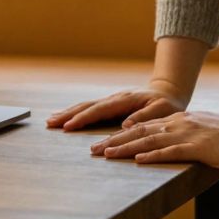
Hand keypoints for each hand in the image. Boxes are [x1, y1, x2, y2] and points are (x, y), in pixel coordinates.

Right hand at [46, 81, 187, 131]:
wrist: (168, 92)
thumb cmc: (168, 104)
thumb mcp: (162, 110)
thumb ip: (144, 117)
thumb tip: (124, 126)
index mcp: (125, 100)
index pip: (100, 110)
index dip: (83, 119)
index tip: (68, 126)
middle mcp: (114, 98)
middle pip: (87, 106)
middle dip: (68, 115)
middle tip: (50, 123)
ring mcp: (111, 100)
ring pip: (86, 106)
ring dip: (68, 113)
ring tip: (51, 120)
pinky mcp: (110, 105)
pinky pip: (90, 109)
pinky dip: (76, 113)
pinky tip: (66, 118)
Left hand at [90, 110, 218, 170]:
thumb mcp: (200, 129)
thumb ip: (181, 132)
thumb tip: (164, 141)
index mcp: (177, 120)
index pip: (142, 127)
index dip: (119, 134)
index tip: (101, 142)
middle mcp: (178, 124)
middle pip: (139, 131)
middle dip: (114, 140)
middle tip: (93, 149)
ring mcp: (188, 134)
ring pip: (149, 140)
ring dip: (126, 147)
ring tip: (107, 154)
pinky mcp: (199, 147)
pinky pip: (172, 151)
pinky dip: (153, 155)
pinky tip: (139, 159)